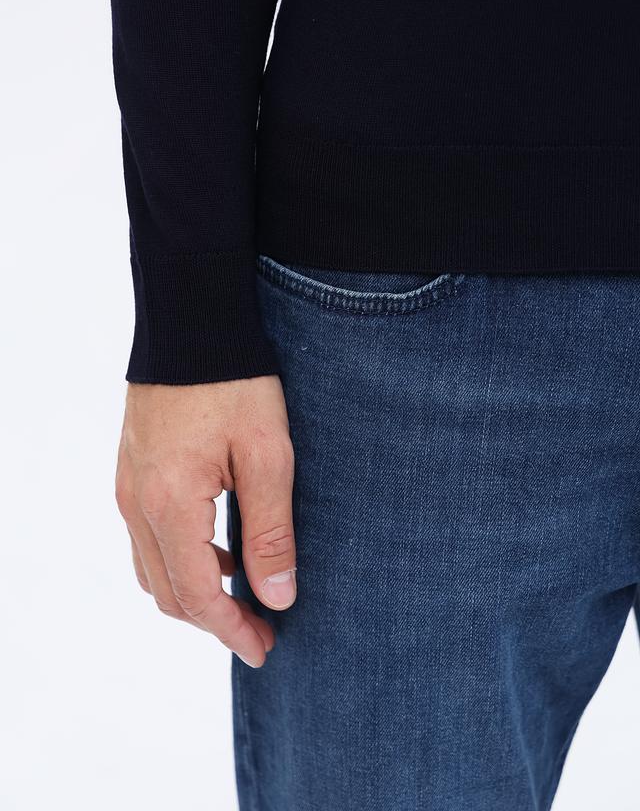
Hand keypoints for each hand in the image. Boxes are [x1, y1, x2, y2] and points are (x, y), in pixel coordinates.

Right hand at [115, 376, 295, 666]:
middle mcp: (137, 503)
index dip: (231, 631)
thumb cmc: (235, 382)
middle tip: (261, 630)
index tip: (265, 650)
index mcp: (170, 505)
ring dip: (195, 592)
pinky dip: (180, 560)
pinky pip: (148, 537)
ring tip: (244, 595)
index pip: (197, 596)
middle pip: (168, 592)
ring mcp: (129, 487)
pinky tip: (219, 549)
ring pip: (153, 568)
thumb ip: (270, 530)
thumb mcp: (267, 454)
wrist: (191, 321)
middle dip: (213, 621)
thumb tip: (278, 597)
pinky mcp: (133, 470)